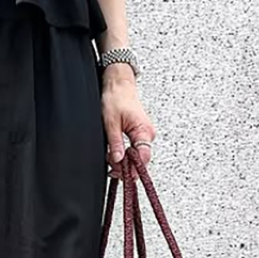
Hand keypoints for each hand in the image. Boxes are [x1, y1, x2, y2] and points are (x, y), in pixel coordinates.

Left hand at [100, 63, 155, 178]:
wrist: (119, 84)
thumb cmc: (116, 98)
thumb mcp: (110, 123)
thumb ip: (115, 143)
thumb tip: (117, 160)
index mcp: (144, 131)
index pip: (142, 158)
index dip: (131, 169)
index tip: (119, 173)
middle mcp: (148, 133)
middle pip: (140, 160)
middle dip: (125, 166)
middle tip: (110, 166)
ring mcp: (145, 134)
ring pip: (137, 156)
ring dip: (124, 160)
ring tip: (110, 158)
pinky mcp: (140, 133)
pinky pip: (135, 149)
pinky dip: (125, 154)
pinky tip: (116, 154)